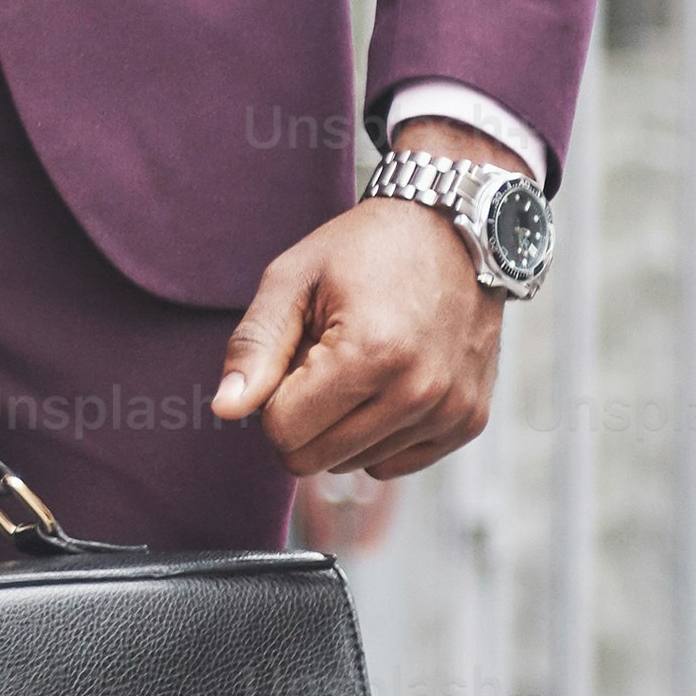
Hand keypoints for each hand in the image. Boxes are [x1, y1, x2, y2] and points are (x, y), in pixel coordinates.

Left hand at [213, 128, 512, 481]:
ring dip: (342, 425)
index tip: (294, 356)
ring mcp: (450, 410)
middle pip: (314, 460)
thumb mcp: (292, 280)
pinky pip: (395, 464)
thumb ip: (254, 346)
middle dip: (301, 419)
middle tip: (321, 363)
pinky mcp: (470, 421)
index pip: (282, 432)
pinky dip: (379, 435)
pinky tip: (389, 384)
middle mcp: (418, 391)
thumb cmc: (363, 250)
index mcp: (370, 354)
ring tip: (362, 364)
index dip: (272, 397)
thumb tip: (225, 410)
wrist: (453, 229)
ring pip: (354, 466)